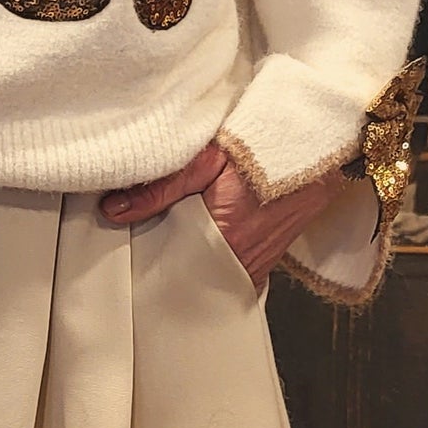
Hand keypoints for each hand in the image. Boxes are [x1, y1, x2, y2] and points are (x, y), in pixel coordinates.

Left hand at [99, 142, 348, 288]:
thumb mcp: (206, 161)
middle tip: (142, 261)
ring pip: (214, 278)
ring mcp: (259, 264)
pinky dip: (215, 266)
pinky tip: (200, 254)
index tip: (130, 265)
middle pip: (193, 280)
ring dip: (193, 268)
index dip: (151, 269)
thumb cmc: (261, 150)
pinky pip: (234, 274)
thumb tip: (113, 210)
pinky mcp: (268, 260)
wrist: (314, 147)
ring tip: (166, 256)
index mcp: (224, 239)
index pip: (175, 272)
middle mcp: (244, 261)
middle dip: (169, 272)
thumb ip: (160, 188)